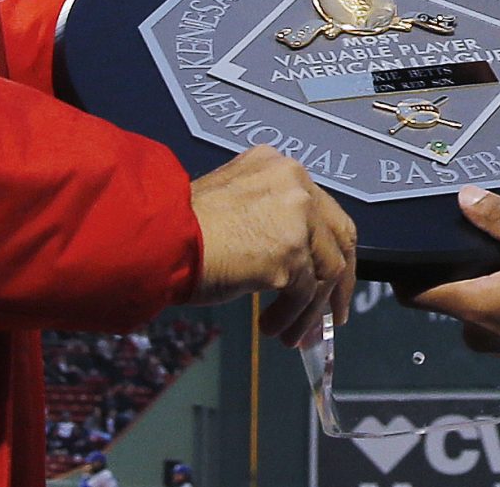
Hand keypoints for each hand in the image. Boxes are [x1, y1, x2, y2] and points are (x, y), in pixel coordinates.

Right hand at [188, 146, 357, 347]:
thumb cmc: (184, 227)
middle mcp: (295, 183)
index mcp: (279, 166)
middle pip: (339, 237)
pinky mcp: (290, 254)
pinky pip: (304, 295)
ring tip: (289, 333)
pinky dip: (292, 316)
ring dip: (309, 309)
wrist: (161, 238)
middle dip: (337, 282)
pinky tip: (271, 327)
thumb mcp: (235, 202)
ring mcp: (296, 217)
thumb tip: (294, 257)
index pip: (323, 209)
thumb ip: (269, 215)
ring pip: (325, 271)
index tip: (328, 278)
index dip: (330, 248)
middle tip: (332, 315)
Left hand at [405, 186, 499, 380]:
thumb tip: (464, 197)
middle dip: (451, 269)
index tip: (407, 245)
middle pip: (444, 297)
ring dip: (479, 283)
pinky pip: (492, 320)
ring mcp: (497, 346)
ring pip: (471, 307)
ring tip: (495, 251)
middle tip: (463, 235)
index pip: (415, 295)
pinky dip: (498, 299)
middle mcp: (477, 332)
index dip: (404, 271)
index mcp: (478, 306)